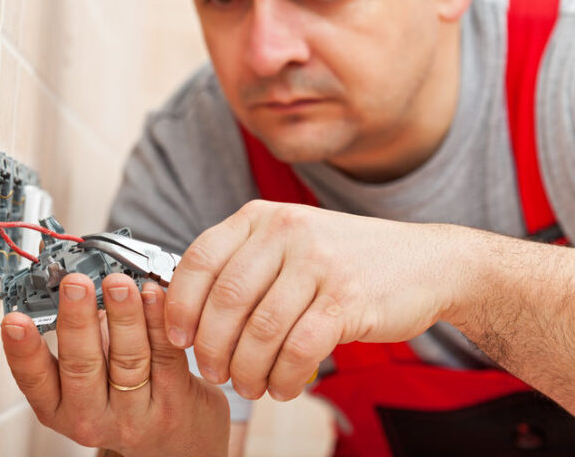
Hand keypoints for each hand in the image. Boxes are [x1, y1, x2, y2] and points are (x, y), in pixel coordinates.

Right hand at [1, 273, 229, 456]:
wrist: (176, 432)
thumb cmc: (123, 396)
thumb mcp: (86, 378)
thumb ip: (79, 341)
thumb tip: (75, 291)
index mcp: (60, 409)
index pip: (35, 381)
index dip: (23, 351)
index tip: (15, 321)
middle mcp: (93, 417)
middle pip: (82, 366)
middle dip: (77, 321)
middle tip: (75, 286)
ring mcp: (134, 414)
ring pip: (127, 359)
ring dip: (122, 315)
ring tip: (118, 285)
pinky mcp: (172, 403)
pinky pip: (164, 356)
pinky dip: (157, 321)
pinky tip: (151, 296)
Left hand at [164, 200, 469, 400]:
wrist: (426, 261)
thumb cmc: (344, 260)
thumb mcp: (289, 243)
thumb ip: (243, 265)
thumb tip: (189, 312)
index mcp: (260, 217)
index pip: (200, 259)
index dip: (180, 304)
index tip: (179, 337)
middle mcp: (286, 231)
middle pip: (226, 300)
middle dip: (211, 347)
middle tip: (213, 372)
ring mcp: (319, 262)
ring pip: (261, 330)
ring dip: (247, 369)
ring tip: (249, 386)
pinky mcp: (348, 298)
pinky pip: (299, 348)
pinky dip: (283, 377)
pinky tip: (282, 387)